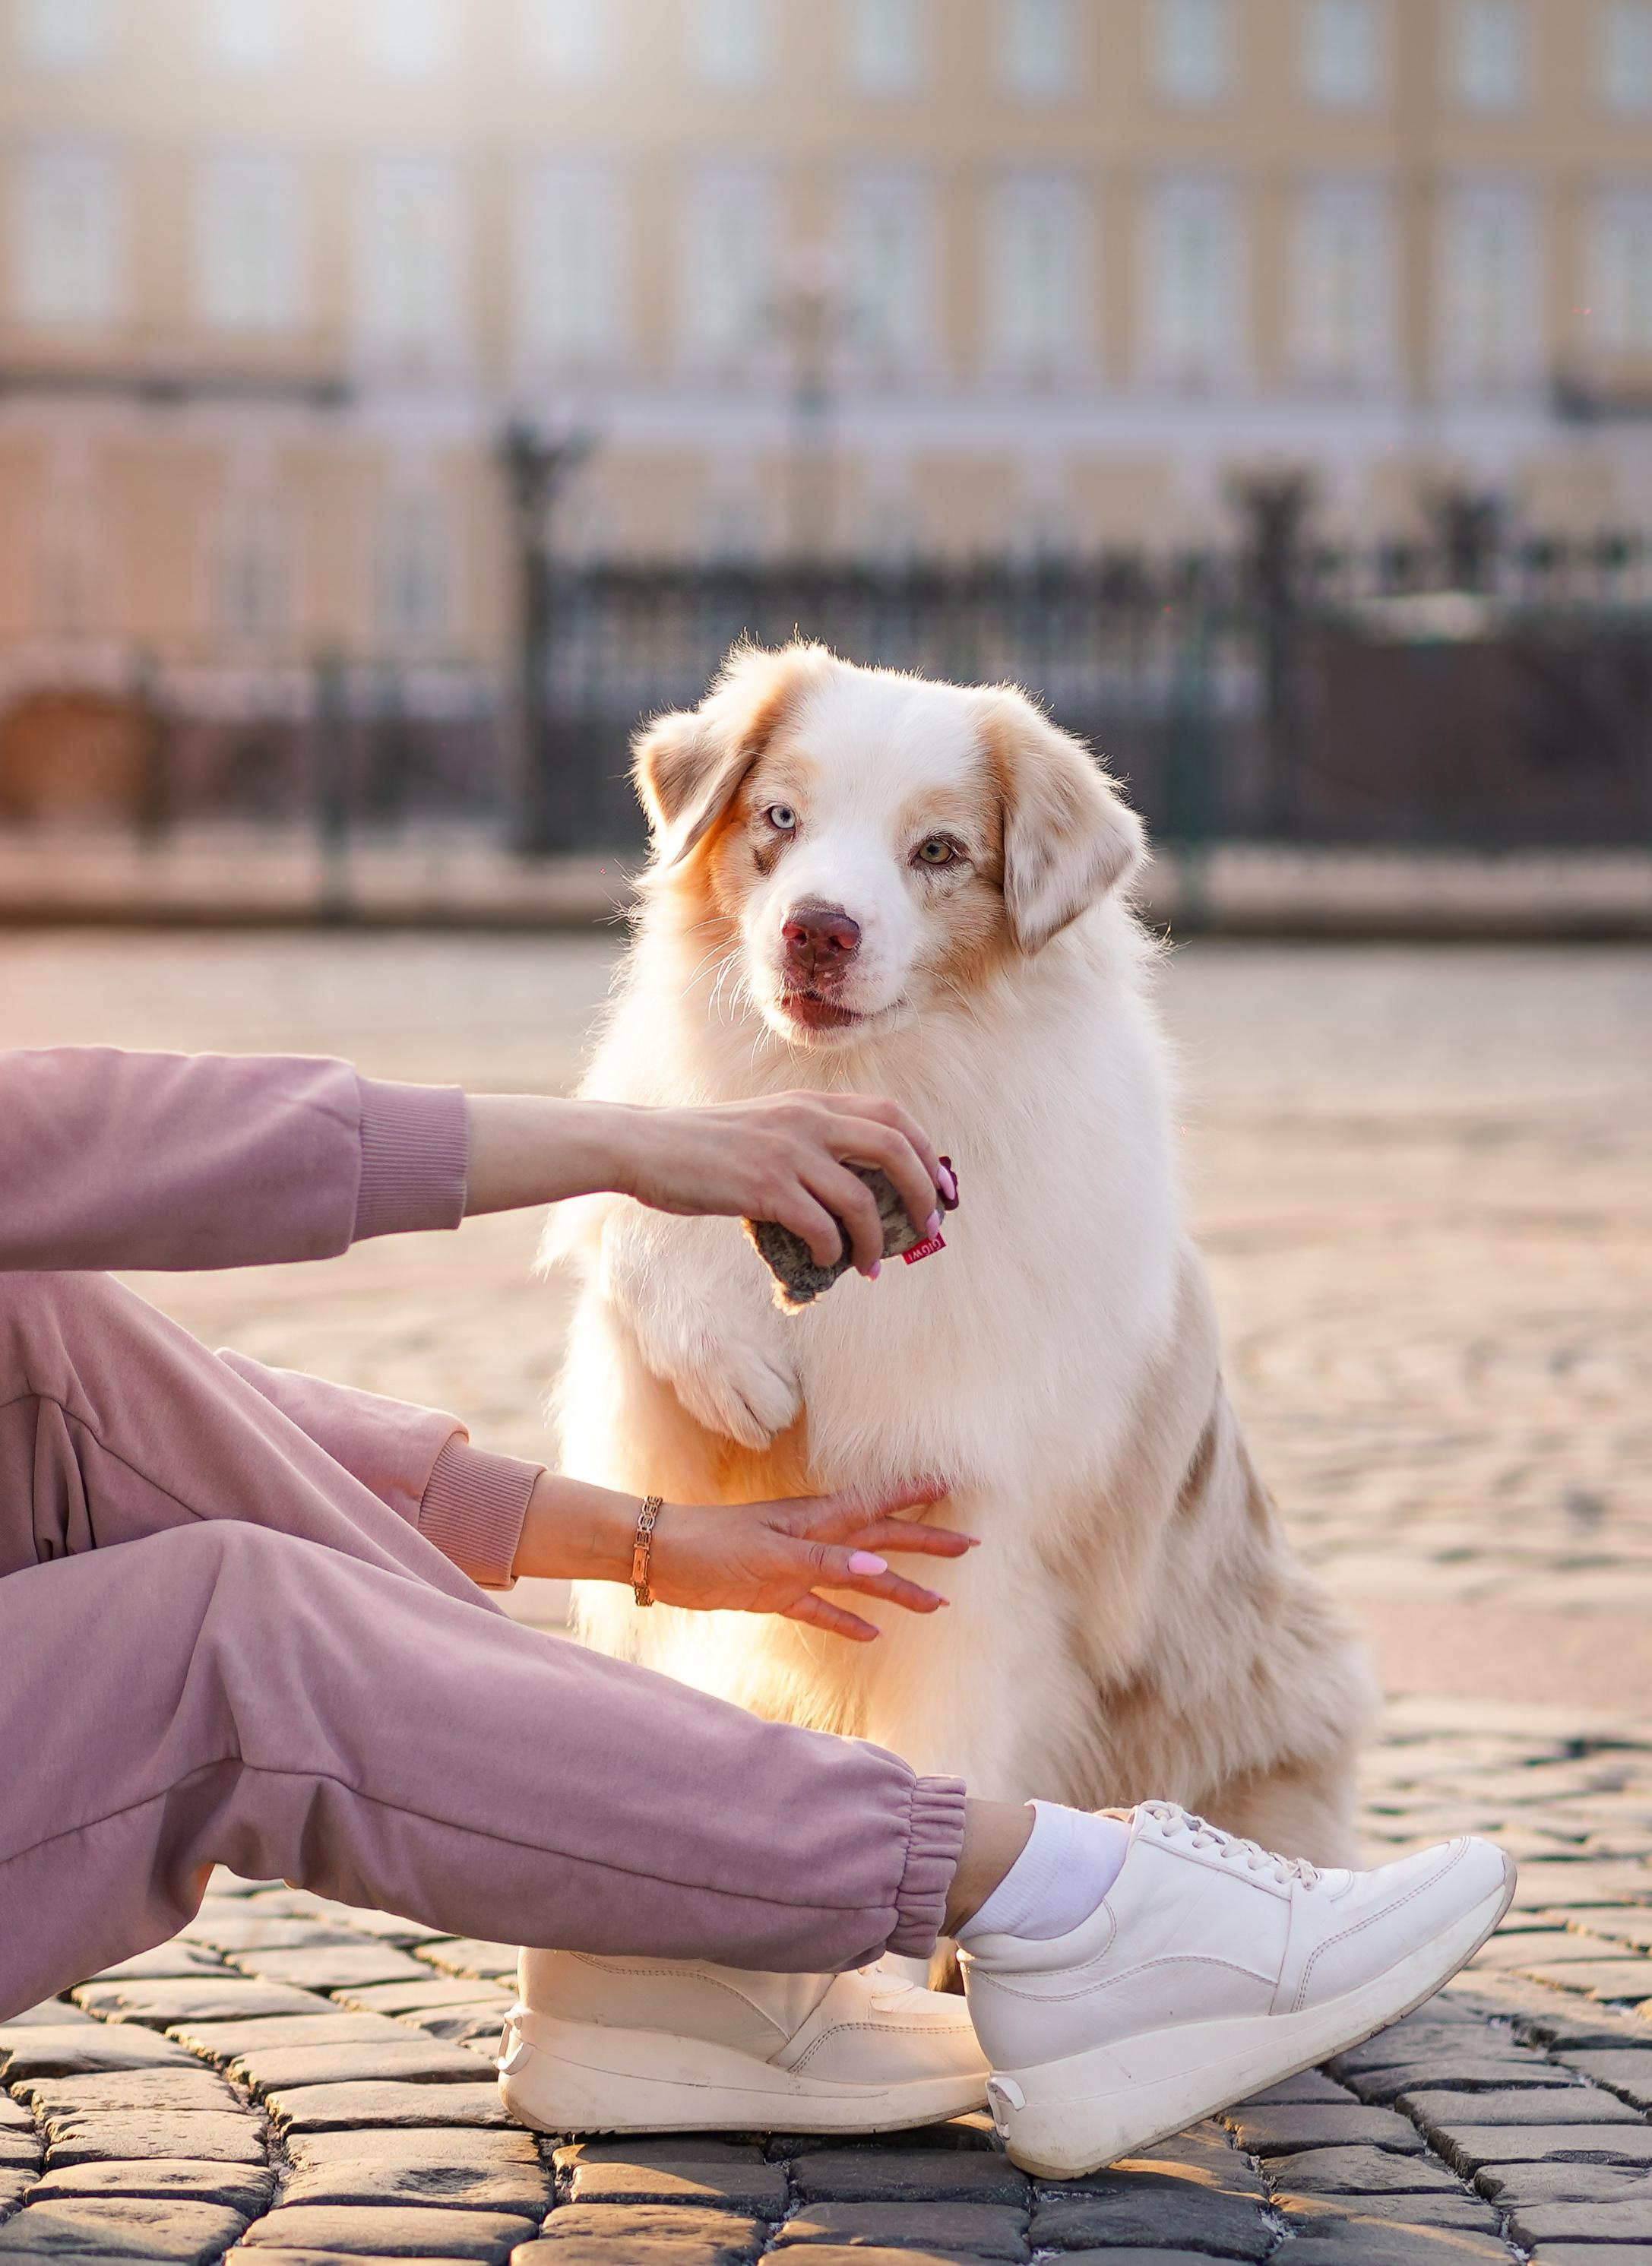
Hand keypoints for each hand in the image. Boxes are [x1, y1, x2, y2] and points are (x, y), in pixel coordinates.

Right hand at [615, 1092, 950, 1276]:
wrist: (645, 1146)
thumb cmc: (702, 1147)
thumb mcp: (766, 1127)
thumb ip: (808, 1144)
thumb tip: (851, 1191)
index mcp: (812, 1104)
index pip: (893, 1116)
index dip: (927, 1153)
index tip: (939, 1189)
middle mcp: (808, 1120)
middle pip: (895, 1150)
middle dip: (922, 1194)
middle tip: (926, 1229)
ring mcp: (787, 1152)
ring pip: (861, 1200)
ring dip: (874, 1241)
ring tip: (869, 1267)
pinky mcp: (764, 1187)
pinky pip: (821, 1228)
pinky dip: (832, 1252)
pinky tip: (824, 1264)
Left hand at [647, 1481, 976, 1641]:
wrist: (659, 1558)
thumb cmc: (711, 1545)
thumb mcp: (770, 1555)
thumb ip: (824, 1563)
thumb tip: (880, 1570)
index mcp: (815, 1519)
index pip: (876, 1503)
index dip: (913, 1494)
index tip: (951, 1485)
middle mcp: (814, 1539)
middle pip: (880, 1540)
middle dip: (924, 1543)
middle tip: (967, 1547)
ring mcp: (797, 1566)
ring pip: (859, 1579)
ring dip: (897, 1590)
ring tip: (937, 1603)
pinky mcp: (777, 1593)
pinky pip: (823, 1609)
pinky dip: (848, 1621)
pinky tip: (872, 1634)